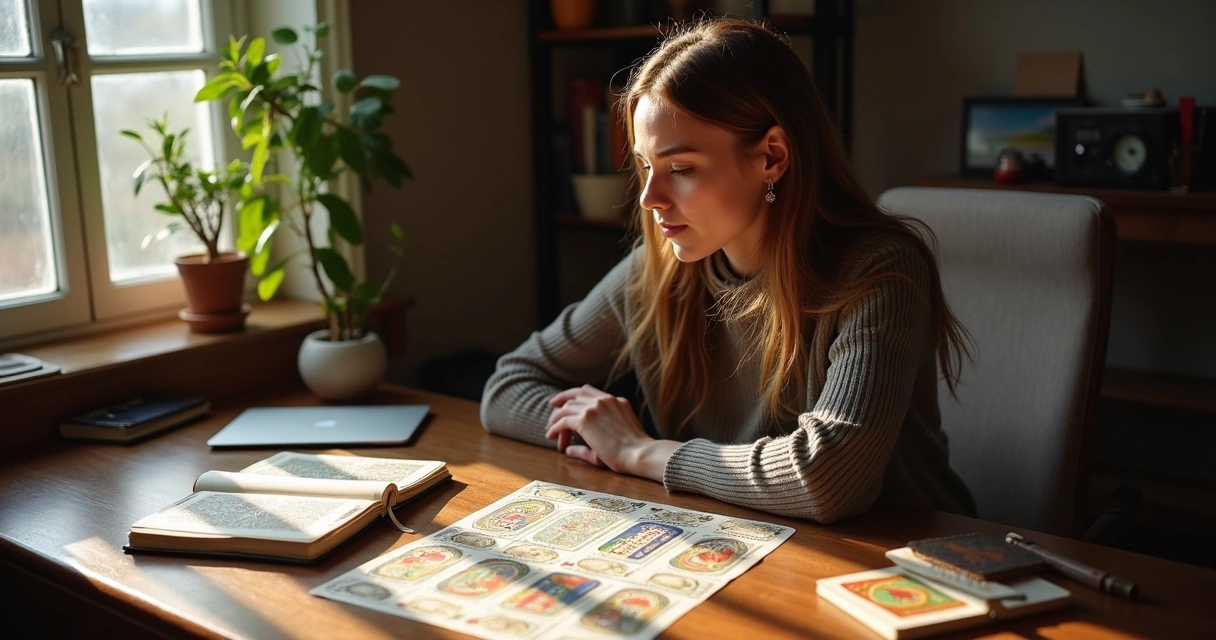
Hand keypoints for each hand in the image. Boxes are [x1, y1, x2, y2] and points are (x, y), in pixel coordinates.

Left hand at [544, 385, 678, 479]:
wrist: (640, 453)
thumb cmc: (632, 452)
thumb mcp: (614, 439)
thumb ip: (593, 440)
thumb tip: (568, 449)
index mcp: (616, 400)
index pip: (587, 391)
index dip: (571, 395)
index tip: (561, 402)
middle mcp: (604, 400)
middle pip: (574, 397)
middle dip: (561, 407)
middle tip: (552, 416)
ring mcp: (594, 408)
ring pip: (567, 408)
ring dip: (556, 420)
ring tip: (550, 432)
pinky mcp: (585, 420)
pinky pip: (563, 420)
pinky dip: (555, 427)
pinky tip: (550, 436)